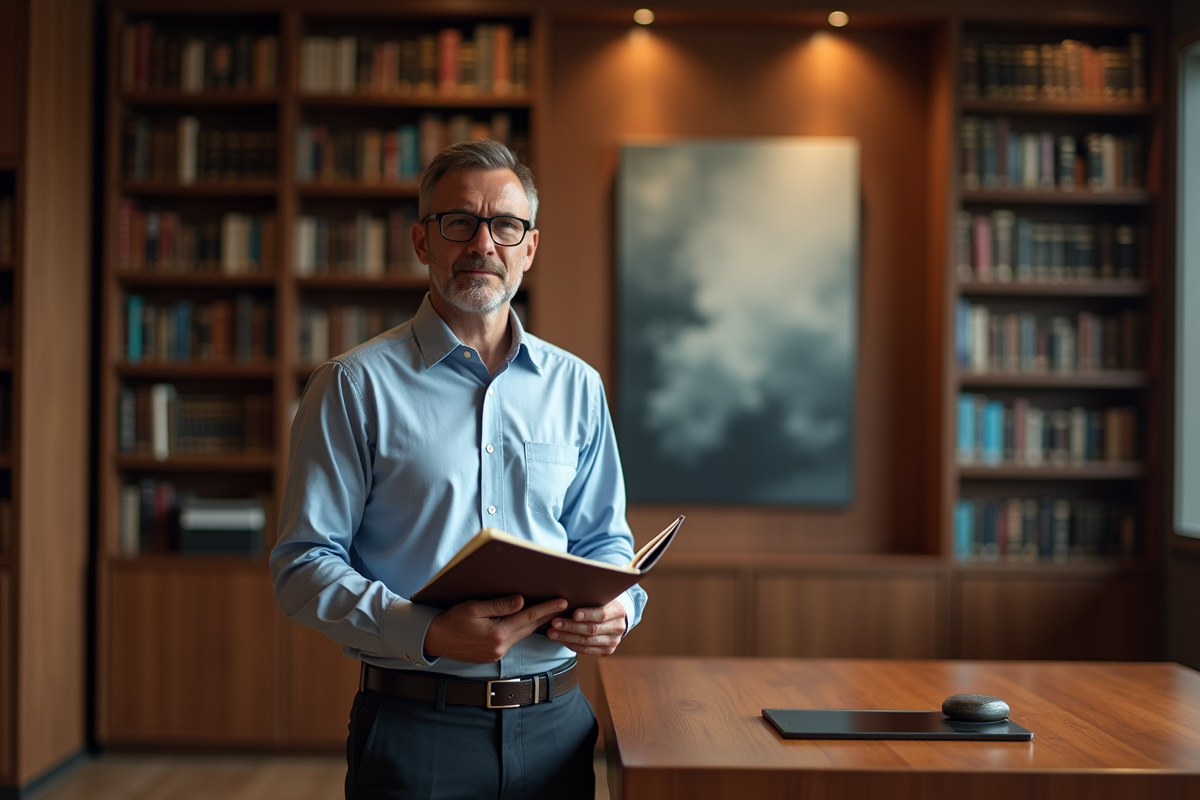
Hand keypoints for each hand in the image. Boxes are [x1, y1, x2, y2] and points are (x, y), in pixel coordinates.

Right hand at [423, 595, 566, 662]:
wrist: (436, 640)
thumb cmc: (453, 620)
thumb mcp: (474, 608)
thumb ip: (499, 605)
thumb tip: (522, 601)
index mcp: (497, 633)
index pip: (528, 618)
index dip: (547, 608)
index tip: (562, 601)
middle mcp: (500, 646)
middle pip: (529, 628)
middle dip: (546, 615)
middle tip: (562, 604)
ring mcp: (497, 653)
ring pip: (522, 635)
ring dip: (535, 623)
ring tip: (549, 610)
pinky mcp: (493, 656)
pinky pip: (513, 640)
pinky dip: (521, 630)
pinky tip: (526, 621)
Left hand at [546, 599, 626, 655]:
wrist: (612, 618)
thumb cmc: (600, 603)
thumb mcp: (599, 597)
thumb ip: (589, 598)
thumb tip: (567, 598)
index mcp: (618, 612)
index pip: (602, 614)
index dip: (587, 614)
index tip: (573, 614)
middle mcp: (618, 628)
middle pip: (592, 630)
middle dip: (571, 626)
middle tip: (554, 623)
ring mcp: (613, 641)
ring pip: (587, 642)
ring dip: (567, 637)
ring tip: (552, 633)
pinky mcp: (607, 650)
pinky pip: (587, 650)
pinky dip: (572, 645)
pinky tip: (561, 640)